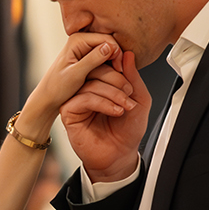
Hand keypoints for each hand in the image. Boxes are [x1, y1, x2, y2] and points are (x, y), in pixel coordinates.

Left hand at [13, 32, 131, 146]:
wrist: (48, 98)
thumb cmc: (57, 87)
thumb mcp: (75, 75)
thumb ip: (92, 60)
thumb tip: (110, 47)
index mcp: (77, 40)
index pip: (107, 39)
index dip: (117, 53)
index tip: (120, 71)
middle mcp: (81, 40)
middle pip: (109, 43)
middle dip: (117, 58)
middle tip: (121, 76)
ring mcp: (84, 48)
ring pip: (108, 52)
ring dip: (114, 64)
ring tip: (118, 79)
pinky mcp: (86, 57)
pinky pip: (103, 59)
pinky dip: (109, 67)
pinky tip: (111, 79)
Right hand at [61, 47, 150, 183]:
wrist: (120, 155)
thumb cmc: (128, 130)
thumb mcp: (139, 99)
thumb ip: (133, 78)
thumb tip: (128, 54)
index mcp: (101, 81)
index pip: (104, 62)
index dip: (118, 66)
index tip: (130, 81)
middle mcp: (86, 87)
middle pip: (96, 69)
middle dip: (117, 80)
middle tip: (129, 94)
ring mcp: (76, 98)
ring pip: (91, 83)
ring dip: (112, 93)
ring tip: (125, 106)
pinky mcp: (69, 111)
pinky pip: (83, 98)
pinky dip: (102, 103)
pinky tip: (115, 111)